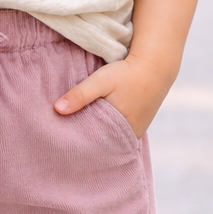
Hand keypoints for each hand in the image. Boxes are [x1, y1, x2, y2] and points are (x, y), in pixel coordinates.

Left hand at [53, 57, 168, 138]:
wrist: (156, 67)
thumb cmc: (127, 74)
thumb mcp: (101, 81)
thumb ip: (80, 95)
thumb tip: (57, 109)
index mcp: (119, 130)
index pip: (93, 146)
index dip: (78, 144)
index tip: (61, 143)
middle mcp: (129, 136)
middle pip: (102, 145)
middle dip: (86, 143)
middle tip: (65, 143)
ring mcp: (134, 132)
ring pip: (110, 140)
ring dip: (97, 137)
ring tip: (76, 136)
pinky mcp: (137, 126)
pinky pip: (118, 134)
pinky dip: (107, 131)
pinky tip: (94, 127)